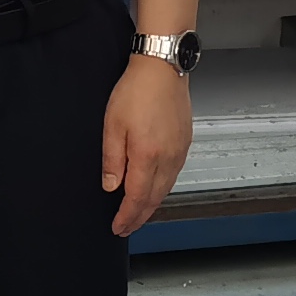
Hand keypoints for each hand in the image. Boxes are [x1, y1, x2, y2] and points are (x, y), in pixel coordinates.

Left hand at [101, 56, 192, 239]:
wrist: (162, 68)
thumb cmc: (137, 90)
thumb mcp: (112, 125)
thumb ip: (112, 160)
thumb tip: (111, 186)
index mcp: (147, 156)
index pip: (136, 198)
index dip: (127, 217)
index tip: (118, 227)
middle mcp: (167, 158)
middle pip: (154, 199)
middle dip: (139, 217)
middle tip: (126, 227)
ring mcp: (179, 151)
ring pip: (165, 189)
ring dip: (151, 205)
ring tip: (138, 213)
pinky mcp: (184, 143)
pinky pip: (173, 175)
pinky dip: (162, 188)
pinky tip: (155, 188)